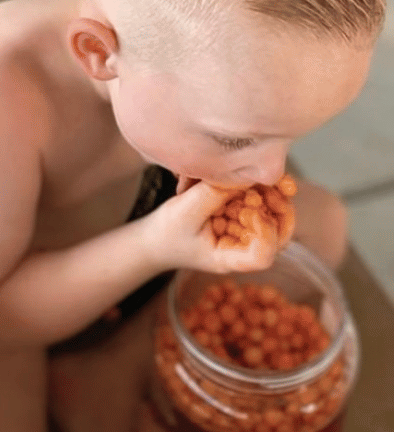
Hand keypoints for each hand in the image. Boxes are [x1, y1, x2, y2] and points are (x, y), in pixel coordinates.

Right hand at [145, 181, 279, 275]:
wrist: (152, 238)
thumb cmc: (165, 232)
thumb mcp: (185, 211)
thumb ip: (214, 193)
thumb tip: (244, 173)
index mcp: (230, 258)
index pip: (264, 255)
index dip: (267, 232)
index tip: (250, 211)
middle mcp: (244, 247)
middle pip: (279, 230)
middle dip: (276, 201)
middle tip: (260, 181)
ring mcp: (244, 232)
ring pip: (271, 210)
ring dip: (258, 188)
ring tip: (233, 175)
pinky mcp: (240, 218)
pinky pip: (256, 200)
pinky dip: (246, 185)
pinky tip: (224, 177)